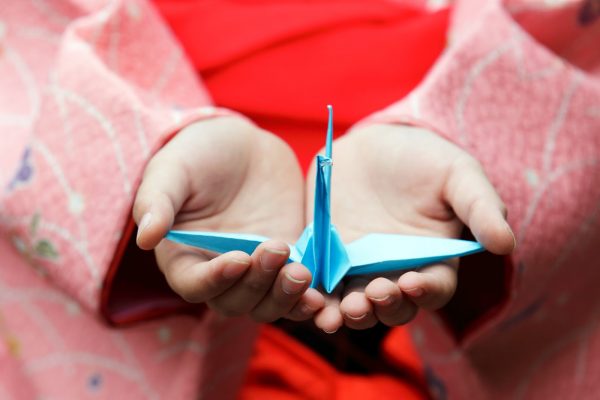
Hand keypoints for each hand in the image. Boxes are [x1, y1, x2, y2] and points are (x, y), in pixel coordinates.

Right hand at [133, 116, 323, 321]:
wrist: (242, 146)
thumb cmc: (196, 156)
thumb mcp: (172, 171)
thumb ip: (156, 202)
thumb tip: (145, 238)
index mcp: (184, 257)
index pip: (194, 285)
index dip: (215, 280)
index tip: (237, 259)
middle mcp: (220, 272)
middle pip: (236, 301)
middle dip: (257, 284)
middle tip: (277, 249)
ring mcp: (257, 270)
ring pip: (268, 304)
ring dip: (285, 297)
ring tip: (302, 273)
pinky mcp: (288, 262)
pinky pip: (297, 292)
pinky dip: (307, 299)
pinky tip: (321, 295)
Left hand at [307, 124, 514, 331]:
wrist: (377, 145)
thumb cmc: (426, 160)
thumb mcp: (459, 176)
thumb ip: (481, 208)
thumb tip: (505, 243)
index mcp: (432, 262)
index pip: (433, 289)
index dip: (424, 291)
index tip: (411, 281)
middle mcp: (395, 273)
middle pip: (391, 306)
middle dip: (381, 307)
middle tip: (370, 296)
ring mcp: (357, 269)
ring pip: (352, 305)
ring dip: (344, 314)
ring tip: (335, 313)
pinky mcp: (325, 258)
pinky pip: (318, 286)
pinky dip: (310, 298)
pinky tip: (304, 299)